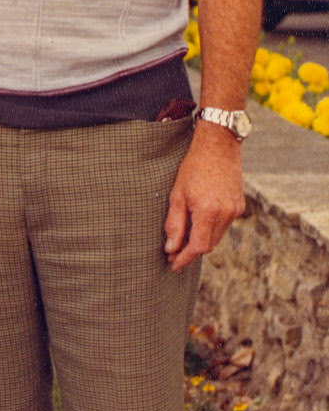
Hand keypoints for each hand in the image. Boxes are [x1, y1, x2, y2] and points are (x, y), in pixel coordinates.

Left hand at [163, 122, 245, 270]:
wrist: (219, 146)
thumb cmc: (194, 167)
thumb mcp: (177, 194)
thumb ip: (174, 223)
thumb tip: (171, 248)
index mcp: (208, 211)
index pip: (198, 247)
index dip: (185, 258)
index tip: (173, 265)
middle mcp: (226, 214)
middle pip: (208, 245)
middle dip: (191, 253)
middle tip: (174, 254)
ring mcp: (235, 210)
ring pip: (217, 237)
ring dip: (201, 242)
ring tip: (184, 242)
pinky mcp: (240, 206)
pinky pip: (224, 226)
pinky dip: (211, 230)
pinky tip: (199, 225)